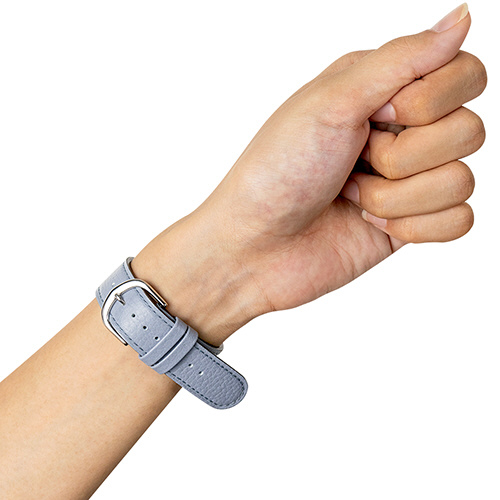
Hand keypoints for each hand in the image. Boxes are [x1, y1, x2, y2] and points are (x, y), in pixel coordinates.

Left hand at [133, 5, 485, 344]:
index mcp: (383, 90)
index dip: (428, 101)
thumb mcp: (331, 101)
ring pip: (460, 181)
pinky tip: (369, 223)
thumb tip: (461, 18)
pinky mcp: (413, 225)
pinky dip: (411, 228)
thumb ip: (401, 59)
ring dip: (395, 197)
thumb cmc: (277, 171)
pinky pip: (459, 221)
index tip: (375, 117)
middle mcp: (402, 132)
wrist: (255, 246)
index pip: (465, 74)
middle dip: (401, 156)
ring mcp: (409, 181)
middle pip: (468, 130)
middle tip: (354, 162)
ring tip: (351, 197)